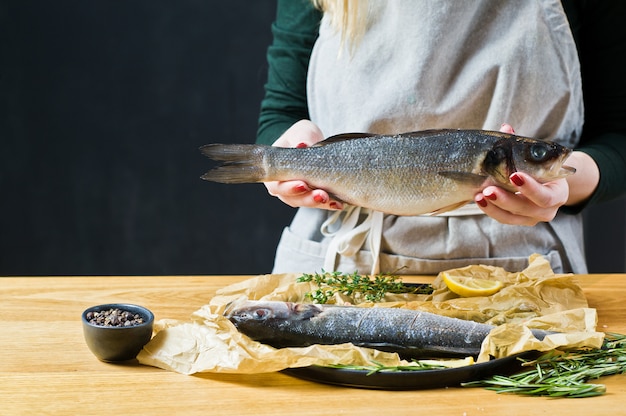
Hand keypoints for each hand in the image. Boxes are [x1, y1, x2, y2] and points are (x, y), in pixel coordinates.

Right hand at [264, 120, 343, 209]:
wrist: (310, 141)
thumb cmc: (300, 136)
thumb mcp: (300, 131)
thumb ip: (300, 137)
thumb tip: (303, 144)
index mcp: (275, 172)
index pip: (277, 185)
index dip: (288, 188)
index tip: (302, 185)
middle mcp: (283, 186)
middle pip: (291, 198)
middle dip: (307, 198)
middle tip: (321, 195)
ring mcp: (298, 192)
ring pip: (306, 202)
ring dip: (318, 203)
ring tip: (331, 201)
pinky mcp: (312, 194)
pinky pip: (319, 203)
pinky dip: (329, 204)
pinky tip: (338, 204)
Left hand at [474, 124, 598, 225]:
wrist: (548, 184)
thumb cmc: (542, 169)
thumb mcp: (538, 159)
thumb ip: (522, 146)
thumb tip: (506, 128)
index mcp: (558, 194)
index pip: (545, 195)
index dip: (530, 188)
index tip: (514, 175)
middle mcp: (547, 210)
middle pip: (526, 208)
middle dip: (506, 199)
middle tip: (488, 189)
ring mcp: (533, 218)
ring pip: (512, 217)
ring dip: (494, 207)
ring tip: (478, 195)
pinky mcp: (519, 221)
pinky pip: (504, 218)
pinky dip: (491, 210)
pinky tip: (479, 199)